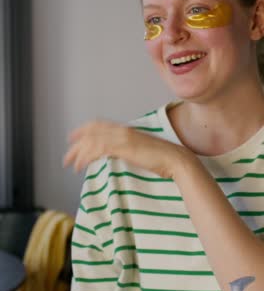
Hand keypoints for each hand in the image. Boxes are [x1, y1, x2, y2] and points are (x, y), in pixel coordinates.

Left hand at [63, 119, 185, 177]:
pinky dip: (87, 157)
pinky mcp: (124, 147)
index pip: (98, 125)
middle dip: (76, 144)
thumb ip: (126, 149)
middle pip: (91, 132)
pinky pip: (99, 149)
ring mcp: (123, 137)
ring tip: (71, 165)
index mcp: (125, 129)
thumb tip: (113, 155)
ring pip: (92, 141)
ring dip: (79, 153)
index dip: (82, 130)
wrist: (175, 159)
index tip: (72, 138)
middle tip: (66, 157)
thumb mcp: (140, 150)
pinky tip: (82, 166)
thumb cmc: (161, 158)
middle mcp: (122, 130)